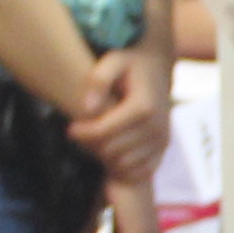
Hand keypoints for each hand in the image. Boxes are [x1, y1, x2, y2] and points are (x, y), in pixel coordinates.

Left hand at [71, 49, 170, 184]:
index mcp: (144, 106)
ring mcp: (162, 140)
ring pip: (124, 165)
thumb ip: (98, 79)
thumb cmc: (130, 62)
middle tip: (81, 133)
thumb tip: (88, 108)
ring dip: (106, 157)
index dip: (82, 133)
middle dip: (92, 145)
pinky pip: (141, 172)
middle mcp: (157, 126)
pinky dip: (123, 168)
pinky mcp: (163, 148)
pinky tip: (111, 152)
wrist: (157, 66)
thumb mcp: (112, 60)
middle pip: (112, 151)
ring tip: (95, 140)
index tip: (70, 129)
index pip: (104, 132)